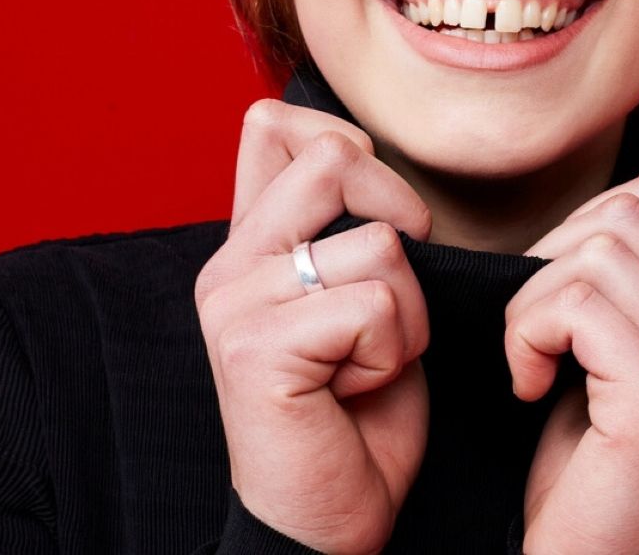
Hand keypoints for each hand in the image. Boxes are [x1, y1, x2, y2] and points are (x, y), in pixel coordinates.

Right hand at [195, 99, 431, 554]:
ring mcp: (235, 301)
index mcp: (251, 241)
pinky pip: (376, 304)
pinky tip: (355, 387)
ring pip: (380, 243)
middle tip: (388, 291)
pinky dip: (395, 349)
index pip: (274, 122)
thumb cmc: (354, 405)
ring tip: (368, 357)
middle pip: (337, 157)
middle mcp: (230, 261)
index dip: (346, 141)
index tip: (376, 208)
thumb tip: (355, 149)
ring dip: (407, 309)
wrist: (328, 515)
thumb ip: (336, 224)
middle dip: (400, 216)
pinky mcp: (257, 346)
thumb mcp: (348, 295)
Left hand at [505, 168, 638, 554]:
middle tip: (534, 327)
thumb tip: (591, 213)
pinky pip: (576, 304)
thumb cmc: (587, 460)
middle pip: (625, 213)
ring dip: (531, 301)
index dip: (582, 226)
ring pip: (596, 252)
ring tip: (531, 359)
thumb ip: (627, 283)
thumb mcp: (616, 354)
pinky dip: (526, 334)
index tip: (555, 293)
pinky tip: (528, 385)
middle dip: (551, 257)